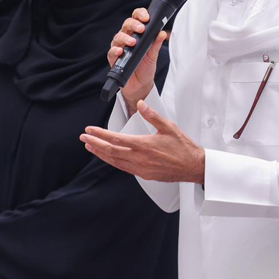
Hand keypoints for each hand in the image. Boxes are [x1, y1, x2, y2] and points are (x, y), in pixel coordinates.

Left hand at [81, 98, 204, 183]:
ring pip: (115, 161)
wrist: (194, 166)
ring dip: (101, 154)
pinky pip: (123, 168)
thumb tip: (141, 104)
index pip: (116, 139)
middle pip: (111, 151)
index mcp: (145, 145)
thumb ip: (152, 115)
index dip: (100, 134)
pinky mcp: (144, 174)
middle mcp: (141, 158)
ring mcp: (141, 168)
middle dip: (95, 144)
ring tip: (90, 148)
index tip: (90, 131)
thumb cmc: (183, 148)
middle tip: (84, 138)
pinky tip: (108, 158)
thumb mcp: (169, 127)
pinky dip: (113, 162)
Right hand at [108, 8, 166, 113]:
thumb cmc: (145, 67)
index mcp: (136, 34)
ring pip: (118, 37)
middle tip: (141, 28)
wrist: (140, 85)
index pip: (136, 19)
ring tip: (132, 42)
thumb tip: (162, 33)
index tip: (147, 17)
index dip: (140, 14)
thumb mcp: (153, 55)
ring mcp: (119, 47)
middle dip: (133, 24)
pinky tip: (121, 51)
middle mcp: (126, 38)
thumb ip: (156, 43)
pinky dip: (115, 50)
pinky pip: (112, 52)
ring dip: (125, 38)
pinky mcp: (114, 58)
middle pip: (126, 25)